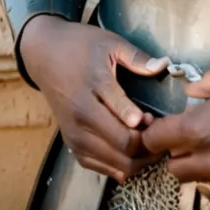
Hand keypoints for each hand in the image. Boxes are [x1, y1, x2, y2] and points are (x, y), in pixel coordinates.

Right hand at [19, 15, 169, 183]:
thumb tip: (165, 64)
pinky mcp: (71, 143)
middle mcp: (81, 118)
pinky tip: (131, 151)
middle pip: (122, 148)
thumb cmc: (80, 46)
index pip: (125, 120)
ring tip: (149, 142)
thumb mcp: (111, 43)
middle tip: (159, 134)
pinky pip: (98, 167)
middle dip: (146, 145)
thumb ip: (137, 58)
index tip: (155, 118)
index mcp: (93, 89)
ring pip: (112, 164)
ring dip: (135, 158)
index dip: (148, 126)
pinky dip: (118, 165)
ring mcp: (74, 135)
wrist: (45, 54)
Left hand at [141, 58, 209, 199]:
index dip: (155, 131)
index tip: (162, 124)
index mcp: (201, 129)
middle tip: (192, 131)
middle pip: (172, 167)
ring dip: (196, 164)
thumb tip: (188, 97)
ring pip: (195, 180)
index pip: (156, 141)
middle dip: (176, 149)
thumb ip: (200, 88)